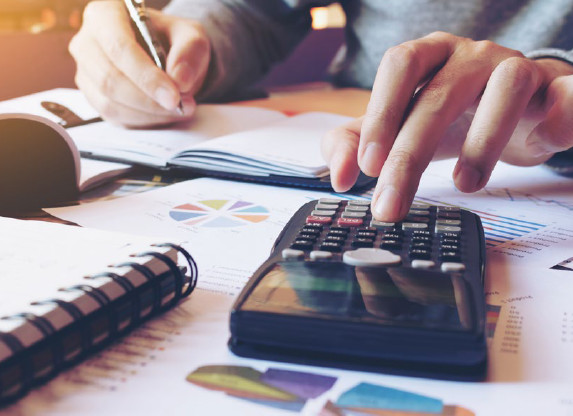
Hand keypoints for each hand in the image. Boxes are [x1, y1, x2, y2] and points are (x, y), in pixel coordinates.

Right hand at [69, 1, 209, 127]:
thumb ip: (189, 52)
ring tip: (178, 109)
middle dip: (149, 100)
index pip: (118, 48)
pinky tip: (163, 114)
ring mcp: (87, 73)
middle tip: (181, 106)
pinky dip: (144, 121)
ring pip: (111, 104)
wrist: (167, 55)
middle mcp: (87, 43)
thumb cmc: (173, 40)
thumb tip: (179, 80)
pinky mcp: (95, 98)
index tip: (173, 96)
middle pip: (110, 80)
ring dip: (149, 113)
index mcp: (105, 15)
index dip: (146, 77)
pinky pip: (115, 118)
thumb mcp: (191, 36)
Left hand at [322, 31, 572, 220]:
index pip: (400, 66)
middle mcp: (471, 55)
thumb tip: (339, 178)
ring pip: (506, 87)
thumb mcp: (398, 128)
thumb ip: (358, 144)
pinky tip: (543, 139)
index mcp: (430, 56)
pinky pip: (566, 93)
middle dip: (410, 154)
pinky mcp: (556, 89)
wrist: (517, 110)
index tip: (368, 166)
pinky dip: (561, 112)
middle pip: (438, 94)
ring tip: (464, 185)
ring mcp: (517, 68)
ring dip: (482, 141)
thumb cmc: (451, 117)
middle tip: (392, 204)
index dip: (382, 111)